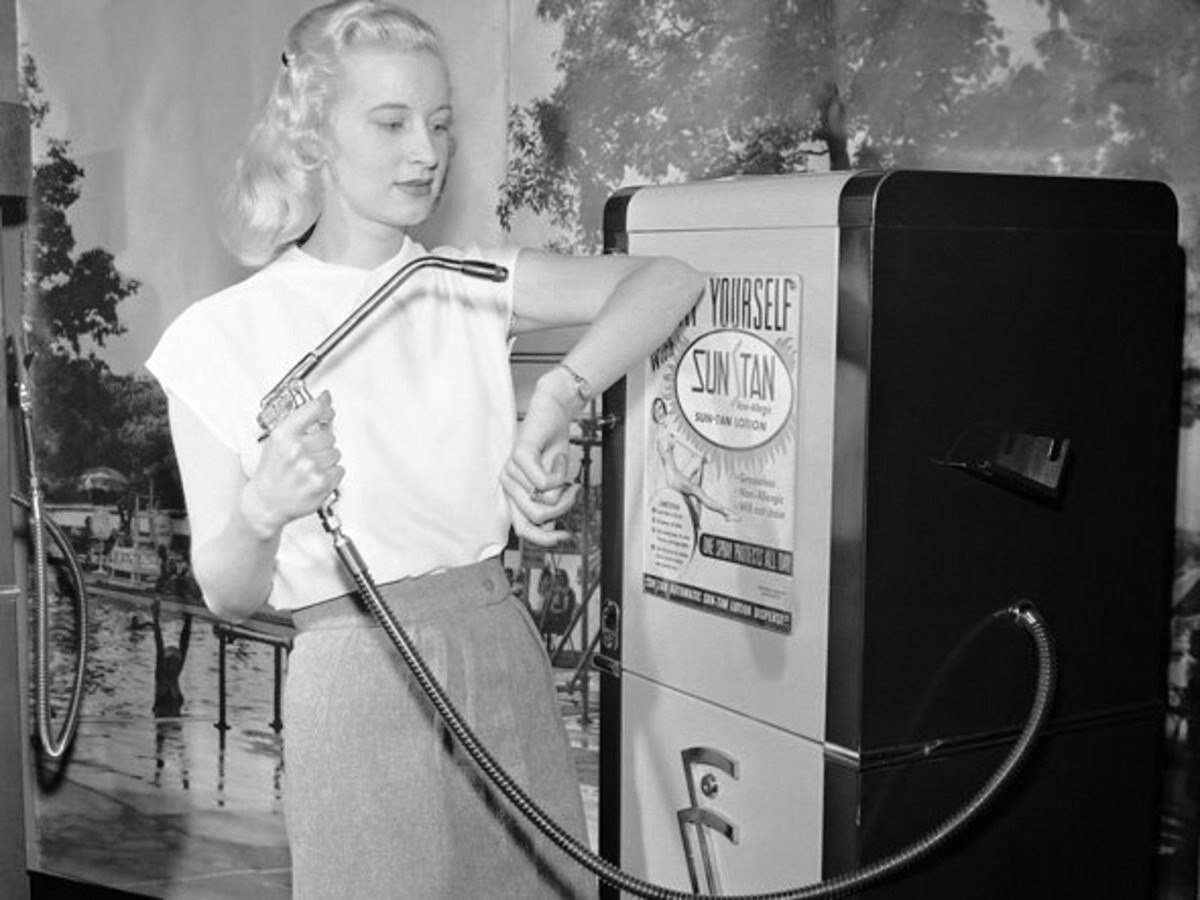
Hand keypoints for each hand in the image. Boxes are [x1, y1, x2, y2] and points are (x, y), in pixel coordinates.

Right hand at [242, 390, 343, 535]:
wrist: (266, 502)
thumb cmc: (272, 472)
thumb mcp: (277, 440)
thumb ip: (301, 420)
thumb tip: (325, 400)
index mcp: (283, 435)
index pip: (314, 409)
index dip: (324, 408)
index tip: (327, 408)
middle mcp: (296, 449)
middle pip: (329, 434)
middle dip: (322, 443)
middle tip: (308, 454)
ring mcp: (310, 467)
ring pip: (336, 452)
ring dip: (327, 459)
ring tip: (310, 467)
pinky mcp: (321, 482)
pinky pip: (340, 469)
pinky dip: (331, 474)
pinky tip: (315, 477)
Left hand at [501, 376, 580, 545]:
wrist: (554, 412)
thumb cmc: (553, 447)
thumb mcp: (556, 484)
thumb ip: (550, 505)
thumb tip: (552, 527)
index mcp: (514, 494)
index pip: (523, 529)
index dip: (545, 540)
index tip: (566, 536)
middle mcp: (508, 484)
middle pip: (537, 518)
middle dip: (562, 508)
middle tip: (573, 492)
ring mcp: (510, 471)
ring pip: (543, 502)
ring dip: (564, 488)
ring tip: (565, 471)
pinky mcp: (518, 456)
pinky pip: (544, 483)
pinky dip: (561, 473)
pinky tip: (560, 459)